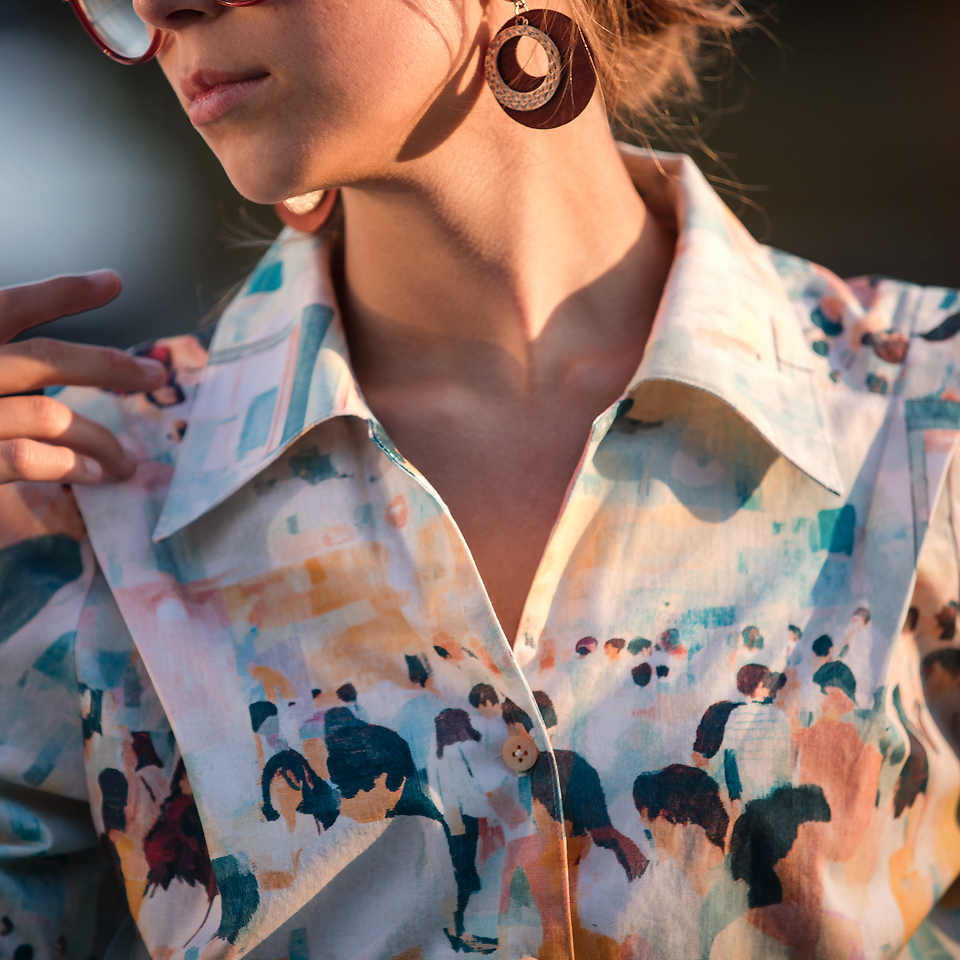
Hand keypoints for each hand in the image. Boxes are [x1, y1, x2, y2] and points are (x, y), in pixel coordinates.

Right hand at [0, 271, 166, 484]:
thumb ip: (3, 362)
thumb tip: (46, 373)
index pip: (8, 306)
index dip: (62, 292)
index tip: (113, 281)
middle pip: (47, 358)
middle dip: (110, 366)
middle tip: (155, 375)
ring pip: (50, 416)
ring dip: (99, 438)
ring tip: (125, 459)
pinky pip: (27, 458)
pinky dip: (68, 465)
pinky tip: (91, 474)